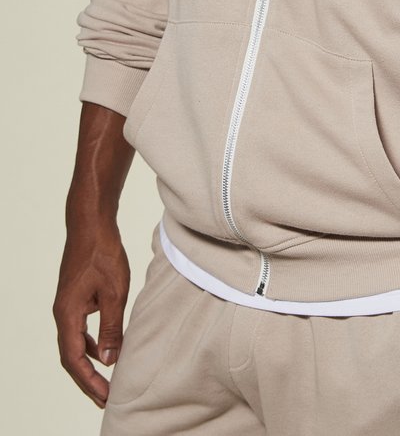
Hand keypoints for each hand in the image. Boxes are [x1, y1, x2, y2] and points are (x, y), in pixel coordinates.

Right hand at [53, 219, 129, 407]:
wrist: (91, 224)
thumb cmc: (103, 253)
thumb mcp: (114, 292)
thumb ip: (111, 327)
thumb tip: (110, 360)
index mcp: (68, 314)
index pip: (74, 358)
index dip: (89, 381)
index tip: (105, 397)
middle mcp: (63, 313)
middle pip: (71, 355)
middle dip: (87, 379)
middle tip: (105, 398)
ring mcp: (67, 305)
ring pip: (75, 343)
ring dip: (89, 362)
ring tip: (106, 380)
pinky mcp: (75, 297)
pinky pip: (80, 329)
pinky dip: (91, 343)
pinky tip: (105, 347)